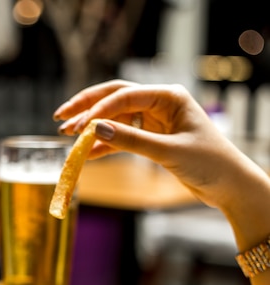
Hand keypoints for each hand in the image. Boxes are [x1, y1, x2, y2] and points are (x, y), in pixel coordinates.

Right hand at [54, 79, 269, 284]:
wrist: (228, 186)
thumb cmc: (209, 163)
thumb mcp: (168, 152)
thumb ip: (132, 141)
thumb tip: (96, 130)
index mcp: (169, 96)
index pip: (124, 95)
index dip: (98, 110)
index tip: (79, 127)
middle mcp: (160, 103)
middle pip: (115, 98)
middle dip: (87, 107)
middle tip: (60, 118)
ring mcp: (154, 121)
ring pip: (115, 119)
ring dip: (93, 128)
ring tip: (68, 136)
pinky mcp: (152, 139)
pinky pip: (122, 138)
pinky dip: (105, 146)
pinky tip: (86, 153)